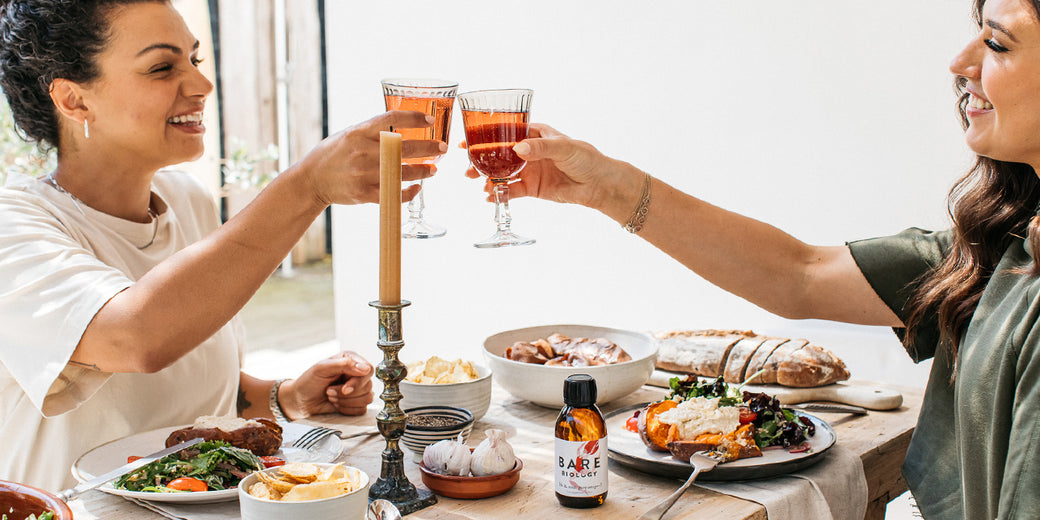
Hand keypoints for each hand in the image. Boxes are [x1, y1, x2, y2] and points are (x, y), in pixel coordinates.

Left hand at [280, 351, 374, 417]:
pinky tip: (336, 404)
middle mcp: (356, 374)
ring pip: (366, 399)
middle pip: (368, 386)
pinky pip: (362, 410)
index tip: (345, 389)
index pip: (368, 370)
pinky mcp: (356, 403)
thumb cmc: (308, 382)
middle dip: (345, 393)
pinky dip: (347, 409)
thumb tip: (365, 368)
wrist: (300, 401)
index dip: (358, 382)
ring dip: (345, 402)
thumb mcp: (322, 368)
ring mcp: (357, 389)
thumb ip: (344, 364)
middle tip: (329, 391)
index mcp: (351, 360)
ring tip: (331, 396)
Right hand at [302, 110, 446, 205]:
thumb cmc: (334, 153)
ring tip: (434, 169)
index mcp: (359, 132)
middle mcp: (361, 151)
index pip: (391, 119)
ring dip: (422, 171)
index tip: (431, 121)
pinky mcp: (363, 194)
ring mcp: (362, 174)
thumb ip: (374, 131)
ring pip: (401, 172)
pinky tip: (417, 188)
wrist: (311, 179)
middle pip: (402, 148)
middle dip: (427, 148)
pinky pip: (392, 194)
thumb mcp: (350, 134)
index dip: (414, 118)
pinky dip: (407, 192)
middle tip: (443, 148)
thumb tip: (404, 125)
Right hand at [462, 123, 637, 210]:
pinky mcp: (533, 188)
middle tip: (466, 166)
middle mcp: (529, 151)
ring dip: (487, 177)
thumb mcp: (565, 148)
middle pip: (498, 154)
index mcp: (535, 134)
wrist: (600, 185)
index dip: (485, 135)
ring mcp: (529, 170)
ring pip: (502, 173)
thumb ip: (541, 148)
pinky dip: (499, 193)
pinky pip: (511, 190)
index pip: (505, 131)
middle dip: (481, 159)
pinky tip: (489, 196)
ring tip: (475, 181)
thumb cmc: (587, 158)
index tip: (467, 140)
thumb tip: (518, 148)